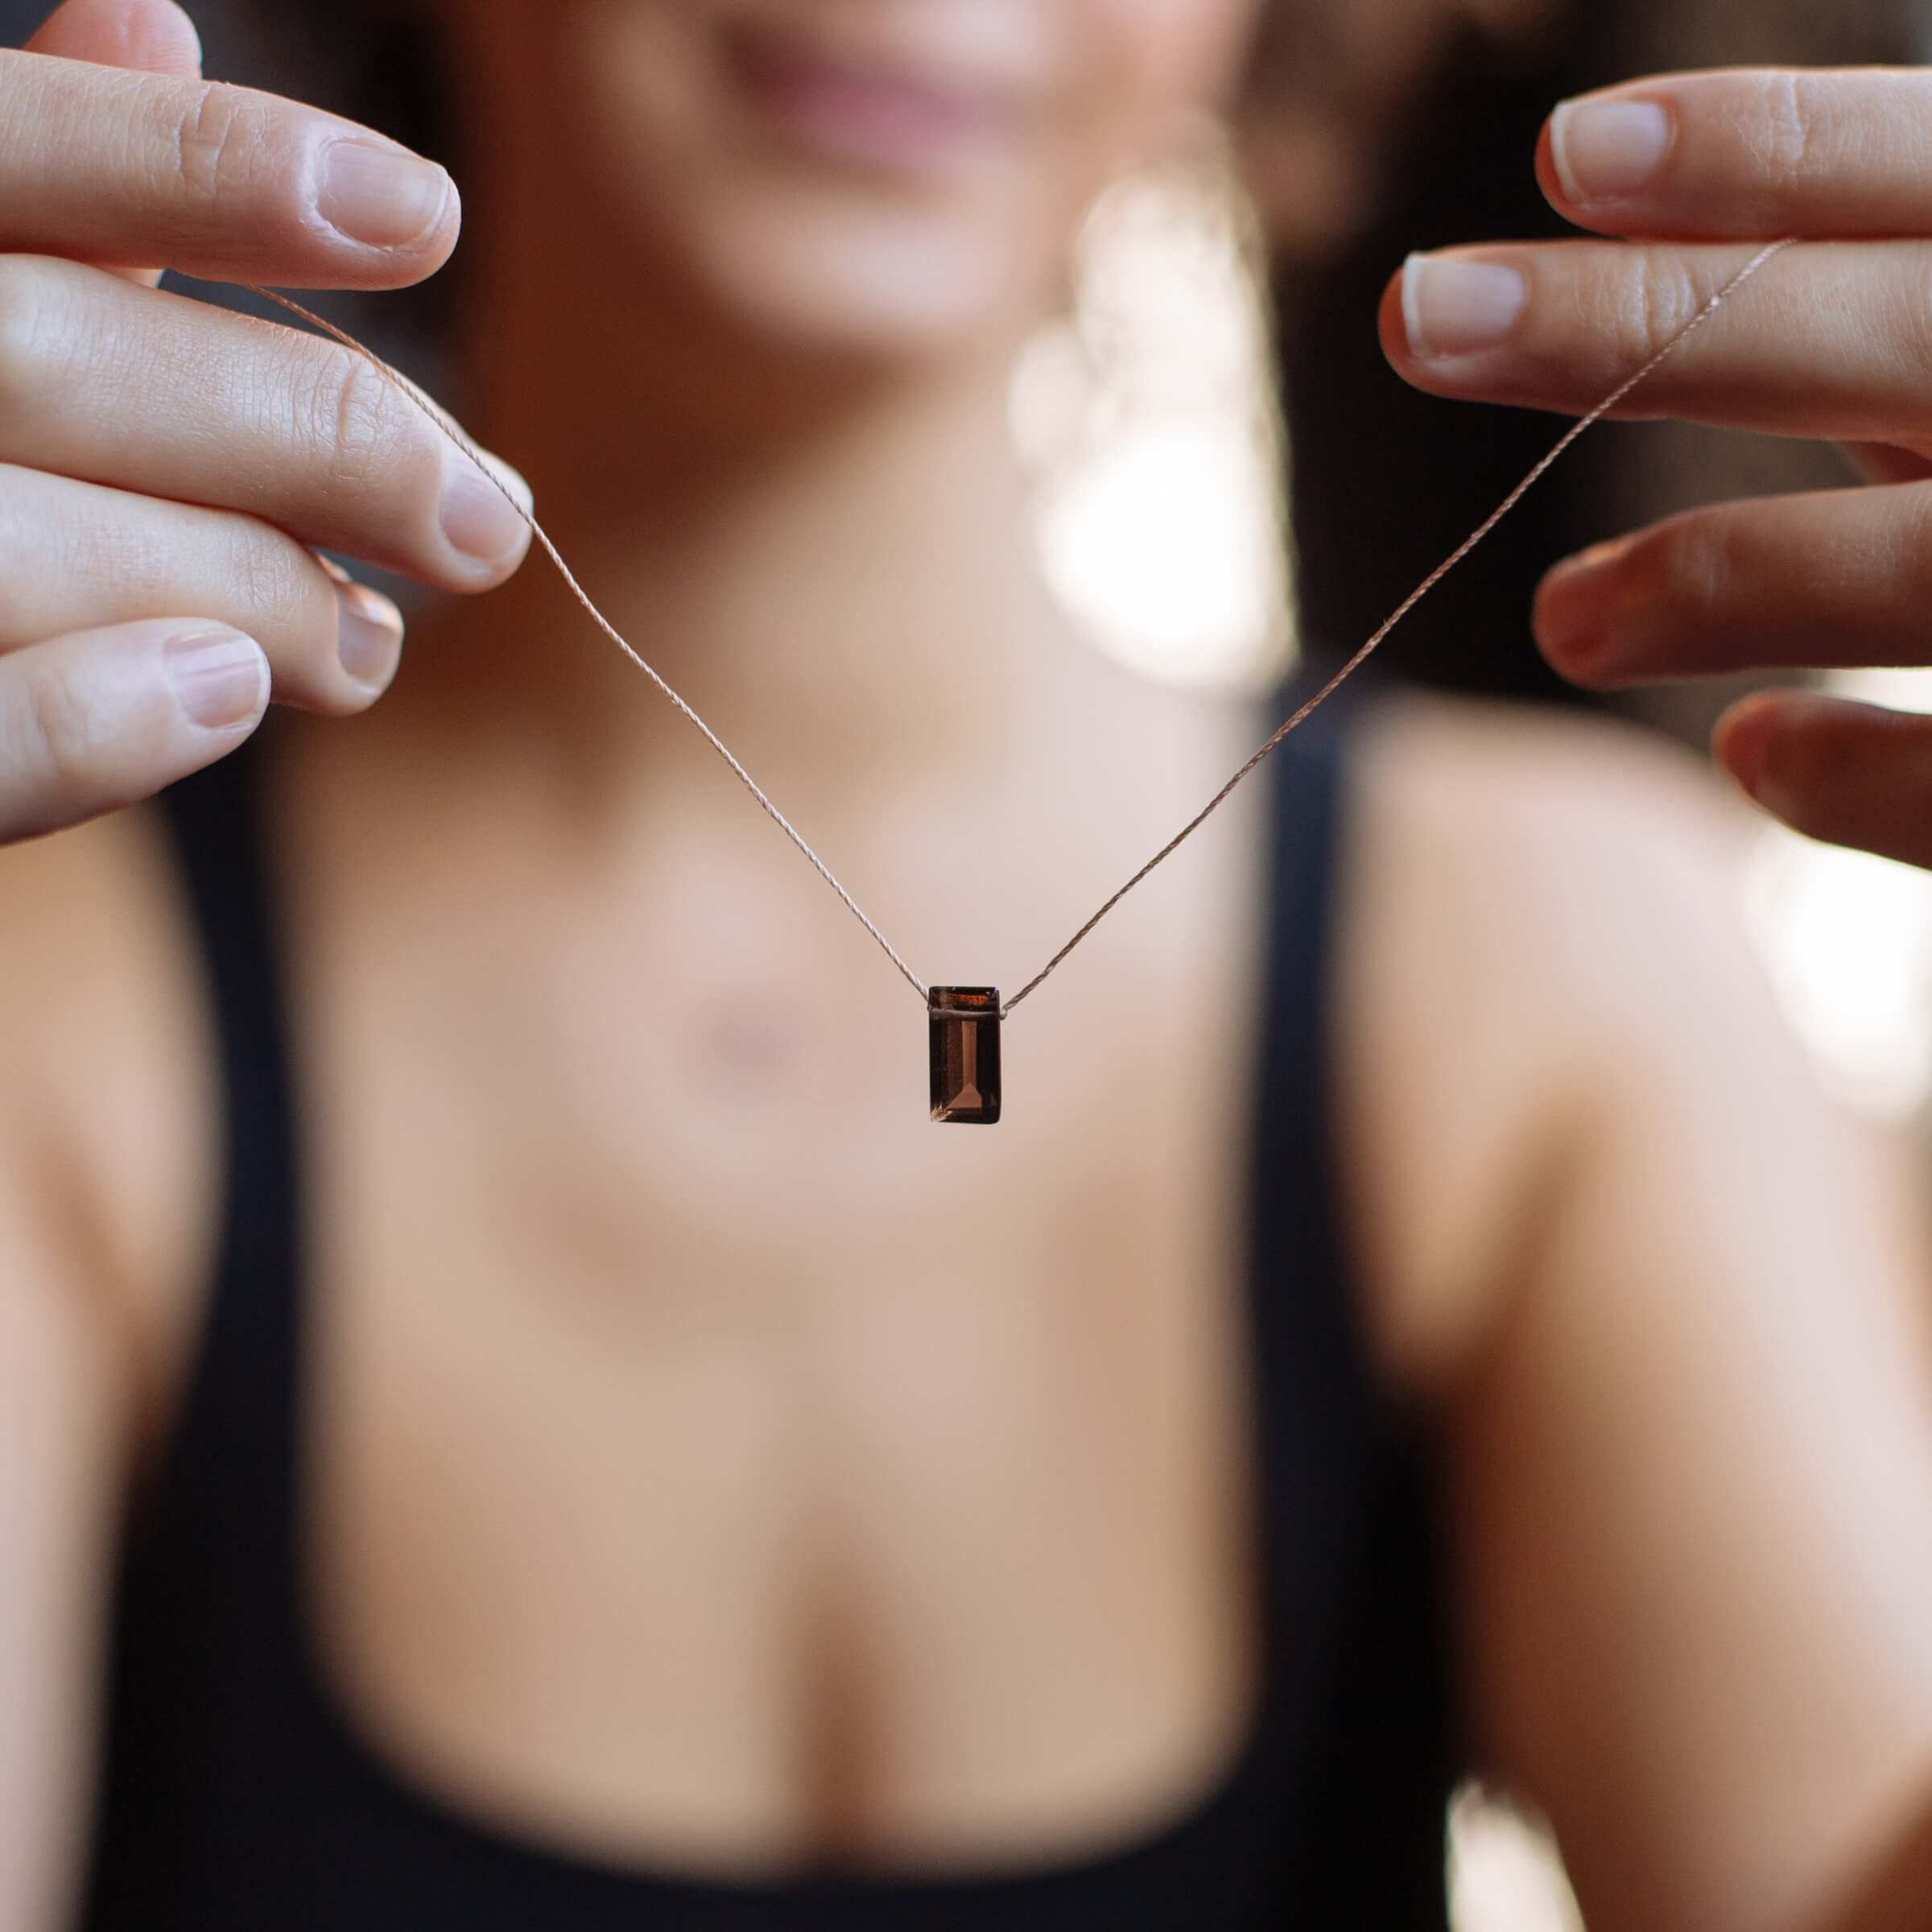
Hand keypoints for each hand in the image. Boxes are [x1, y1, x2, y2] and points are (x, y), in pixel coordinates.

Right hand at [0, 0, 530, 842]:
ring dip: (255, 594)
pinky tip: (236, 695)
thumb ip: (41, 186)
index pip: (16, 155)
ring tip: (370, 647)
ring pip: (33, 546)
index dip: (216, 172)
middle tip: (488, 524)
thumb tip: (153, 17)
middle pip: (57, 359)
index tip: (428, 214)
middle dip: (317, 442)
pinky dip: (103, 721)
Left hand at [1382, 68, 1931, 870]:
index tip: (1570, 153)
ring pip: (1916, 569)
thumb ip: (1895, 311)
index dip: (1770, 149)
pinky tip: (1752, 752)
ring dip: (1709, 579)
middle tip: (1417, 317)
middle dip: (1641, 322)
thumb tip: (1640, 249)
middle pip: (1887, 336)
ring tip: (1562, 621)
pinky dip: (1850, 772)